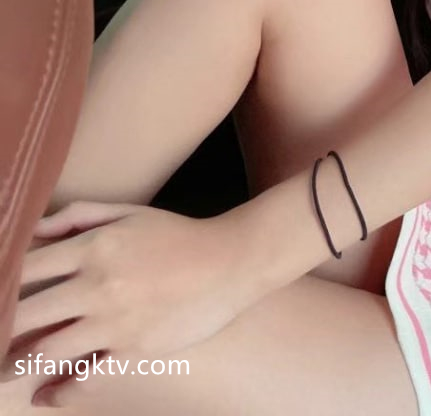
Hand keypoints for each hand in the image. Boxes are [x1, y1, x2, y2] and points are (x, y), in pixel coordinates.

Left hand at [1, 201, 258, 381]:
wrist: (230, 261)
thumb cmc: (177, 235)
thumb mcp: (128, 212)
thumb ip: (78, 217)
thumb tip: (32, 230)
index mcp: (95, 246)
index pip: (26, 269)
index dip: (0, 285)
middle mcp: (98, 284)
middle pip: (25, 316)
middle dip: (0, 331)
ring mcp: (114, 321)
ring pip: (45, 352)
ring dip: (16, 366)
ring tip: (3, 370)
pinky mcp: (132, 350)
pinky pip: (84, 380)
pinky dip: (59, 393)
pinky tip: (45, 395)